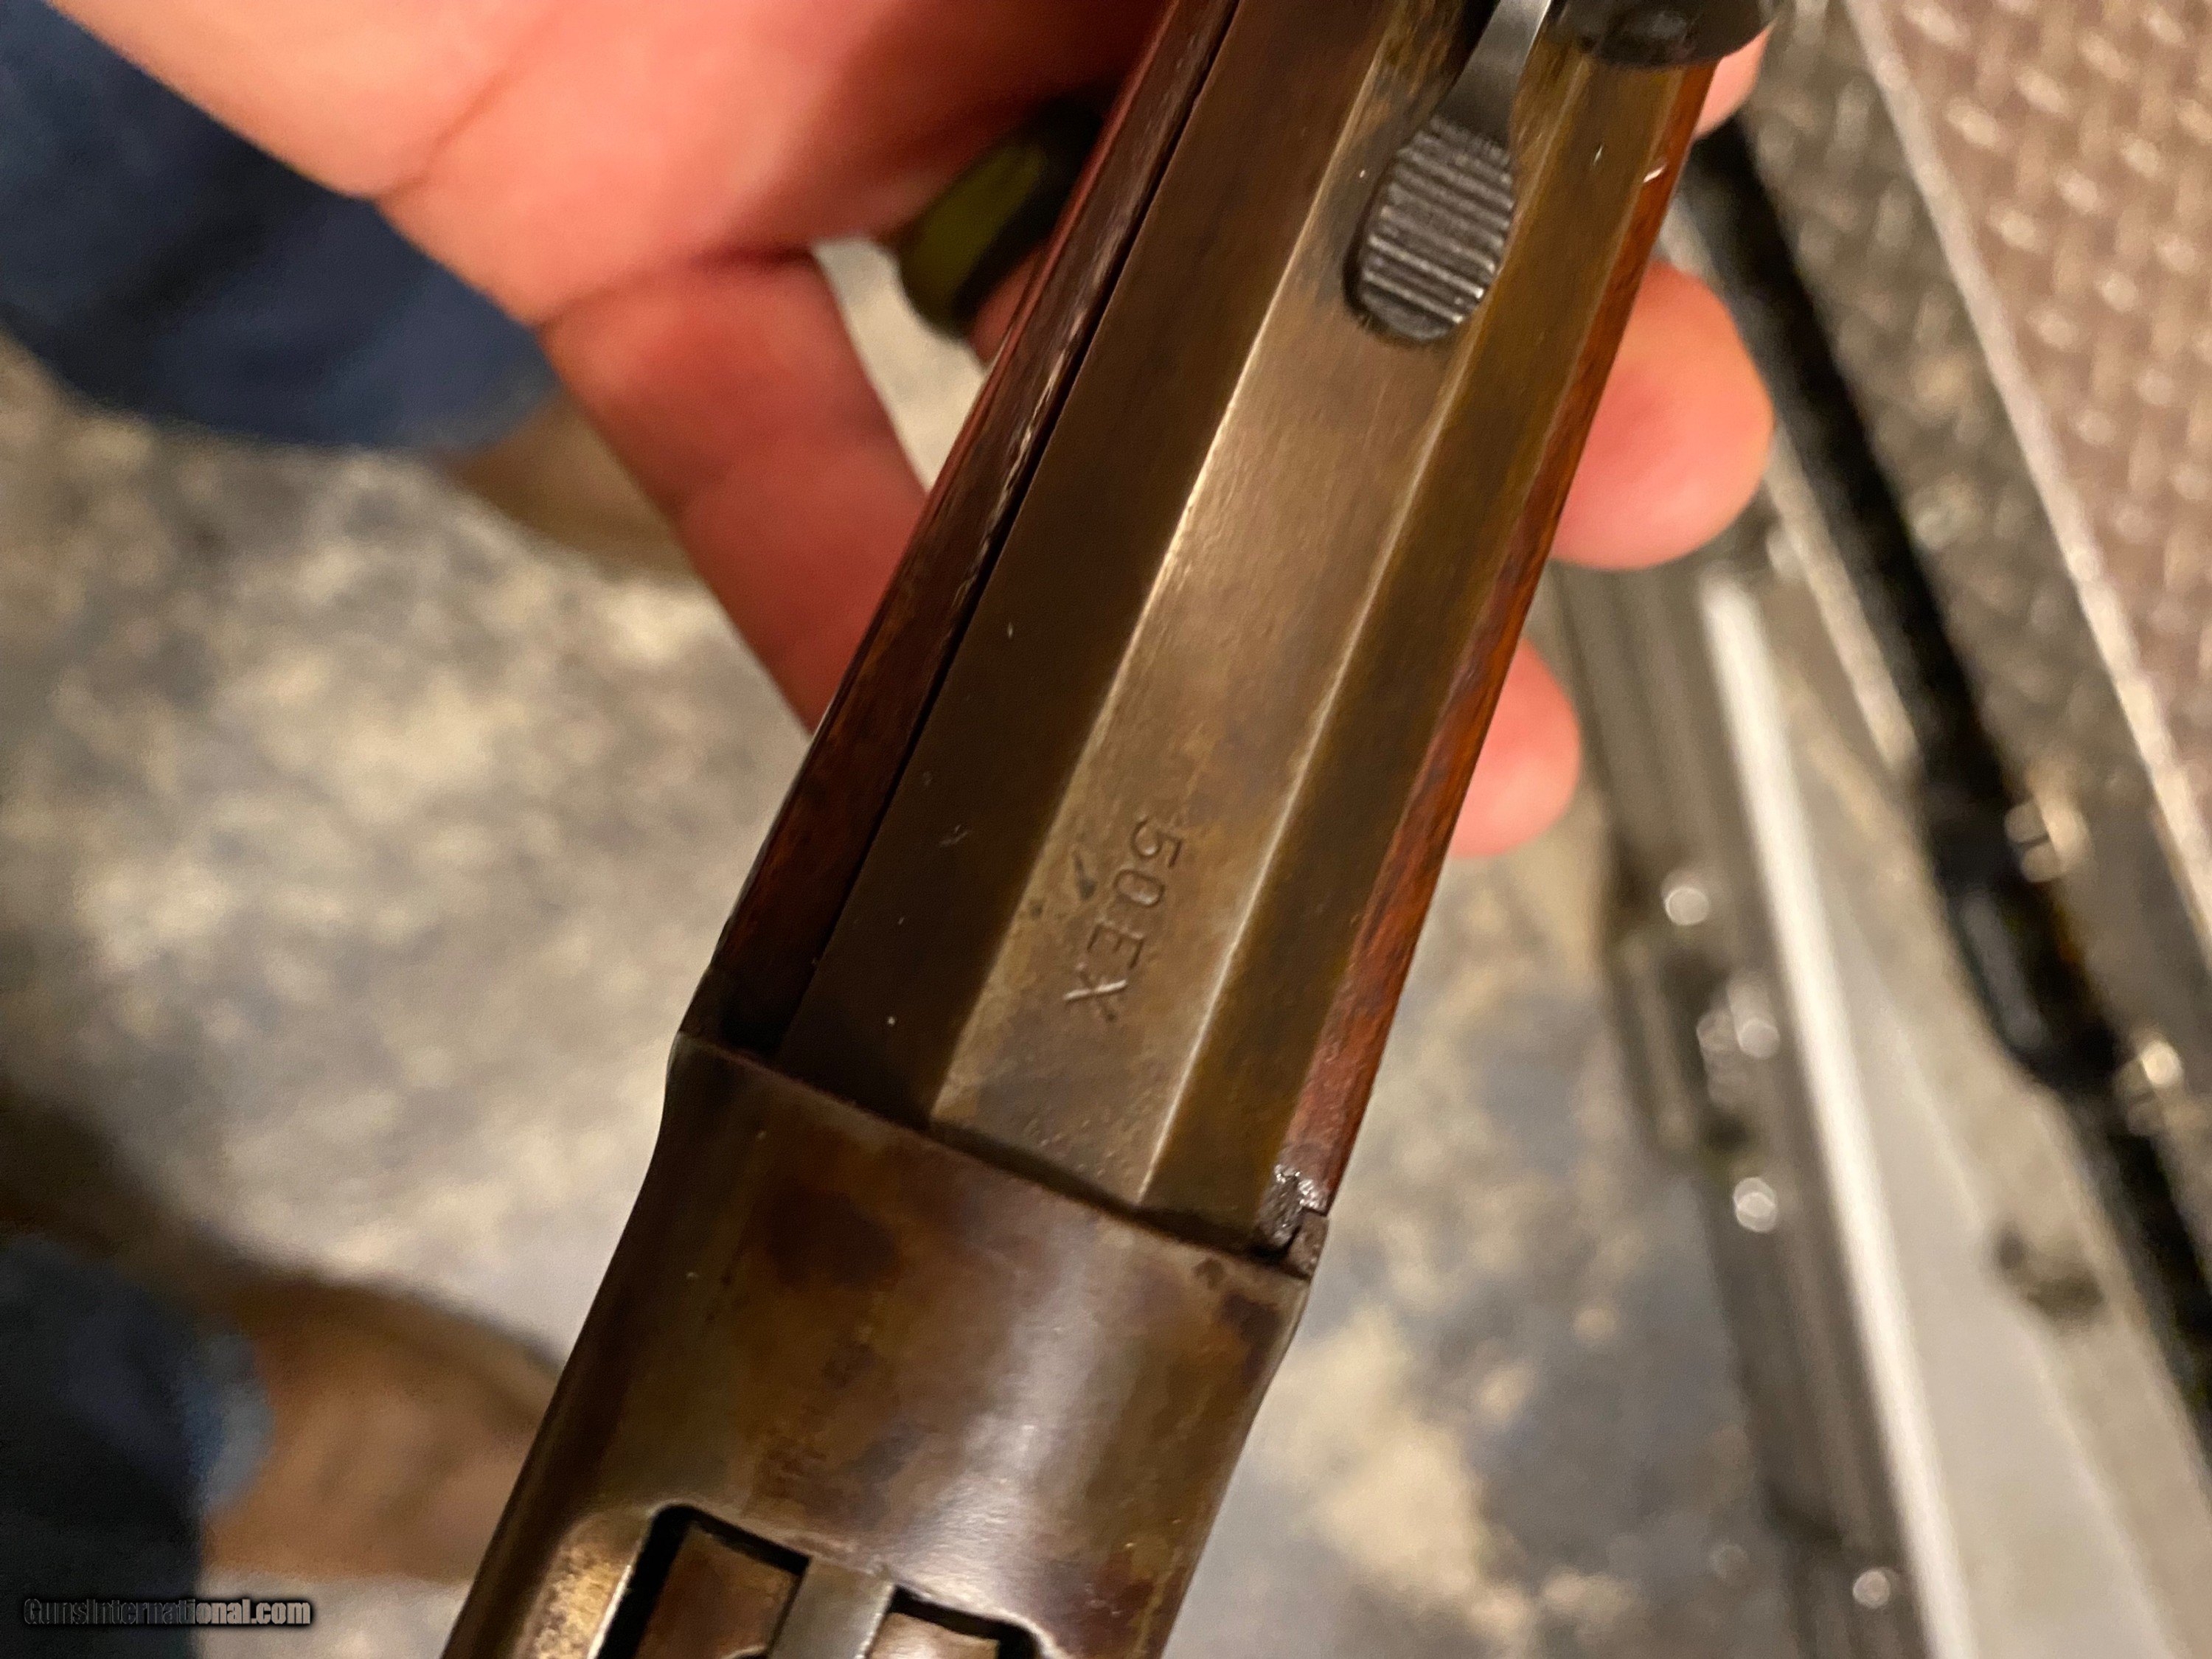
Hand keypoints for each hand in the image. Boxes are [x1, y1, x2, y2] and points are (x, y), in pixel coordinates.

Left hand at [56, 0, 1769, 856]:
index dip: (1527, 87)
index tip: (1667, 165)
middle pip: (1262, 182)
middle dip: (1458, 354)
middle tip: (1640, 476)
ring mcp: (787, 94)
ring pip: (1052, 346)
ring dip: (1221, 547)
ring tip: (1414, 719)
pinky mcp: (601, 232)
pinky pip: (763, 448)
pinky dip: (856, 601)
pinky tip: (987, 755)